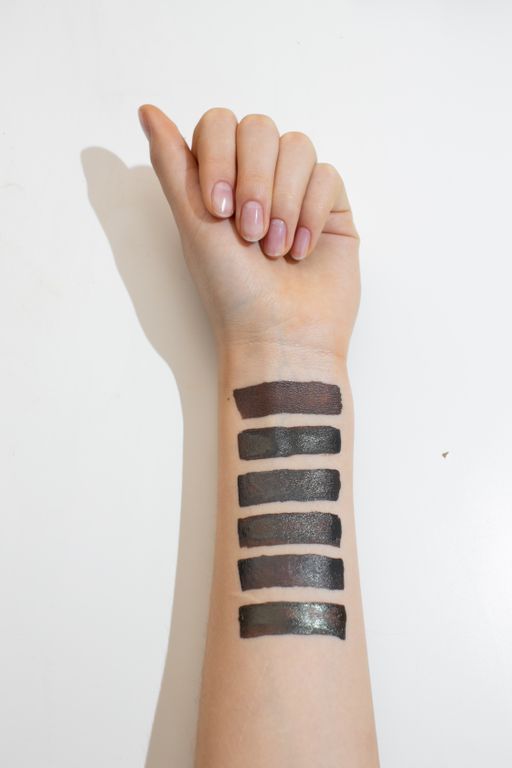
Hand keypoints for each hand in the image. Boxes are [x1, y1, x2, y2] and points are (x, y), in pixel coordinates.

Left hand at [138, 105, 360, 359]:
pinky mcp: (332, 208)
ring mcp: (297, 191)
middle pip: (261, 128)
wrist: (280, 338)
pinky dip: (311, 214)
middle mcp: (257, 179)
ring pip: (298, 147)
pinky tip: (301, 250)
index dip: (219, 157)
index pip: (220, 124)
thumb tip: (146, 110)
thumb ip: (172, 164)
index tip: (218, 211)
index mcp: (219, 180)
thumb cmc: (232, 292)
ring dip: (283, 201)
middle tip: (250, 235)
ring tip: (276, 249)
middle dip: (255, 182)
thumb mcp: (194, 225)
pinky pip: (328, 176)